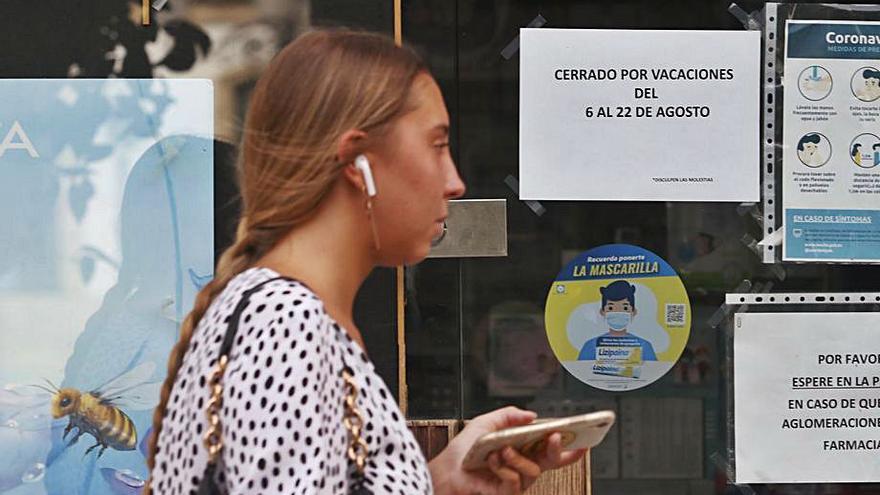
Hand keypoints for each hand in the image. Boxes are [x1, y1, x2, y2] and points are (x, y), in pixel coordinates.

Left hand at [428, 406, 586, 494]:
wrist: (448, 469)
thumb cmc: (465, 449)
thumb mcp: (488, 422)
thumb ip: (510, 415)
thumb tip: (532, 415)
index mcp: (524, 449)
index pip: (552, 450)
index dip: (570, 448)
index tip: (584, 440)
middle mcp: (524, 465)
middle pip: (552, 461)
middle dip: (556, 448)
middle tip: (553, 436)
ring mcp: (517, 480)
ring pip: (533, 471)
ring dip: (517, 457)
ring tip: (503, 448)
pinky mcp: (507, 492)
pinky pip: (515, 482)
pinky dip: (503, 468)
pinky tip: (493, 460)